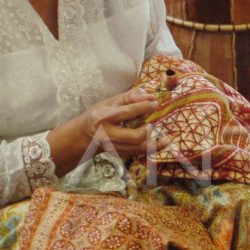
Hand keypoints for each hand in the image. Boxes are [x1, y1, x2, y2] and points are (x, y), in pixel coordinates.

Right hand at [48, 86, 171, 174]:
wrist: (84, 135)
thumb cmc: (99, 114)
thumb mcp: (110, 102)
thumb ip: (130, 97)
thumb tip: (150, 96)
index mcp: (103, 117)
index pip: (126, 112)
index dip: (142, 107)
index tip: (154, 103)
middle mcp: (107, 134)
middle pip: (132, 137)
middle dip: (146, 131)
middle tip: (152, 123)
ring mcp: (112, 147)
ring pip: (137, 148)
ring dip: (154, 143)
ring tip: (165, 138)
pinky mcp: (117, 154)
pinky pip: (137, 153)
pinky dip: (151, 148)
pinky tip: (162, 143)